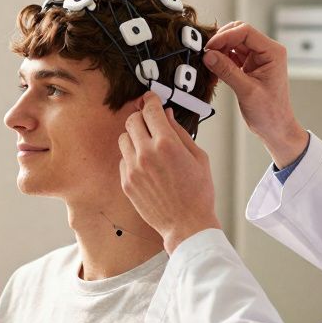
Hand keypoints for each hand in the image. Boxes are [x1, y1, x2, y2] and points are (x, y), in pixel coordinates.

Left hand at [119, 94, 221, 253]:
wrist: (186, 224)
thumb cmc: (198, 193)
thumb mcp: (198, 157)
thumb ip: (180, 132)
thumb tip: (167, 114)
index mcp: (166, 144)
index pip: (151, 110)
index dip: (151, 100)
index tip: (151, 98)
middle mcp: (146, 154)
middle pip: (132, 120)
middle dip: (141, 117)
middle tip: (151, 121)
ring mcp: (133, 169)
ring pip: (123, 139)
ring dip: (134, 136)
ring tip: (149, 145)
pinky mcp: (126, 182)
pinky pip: (123, 159)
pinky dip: (132, 157)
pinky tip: (147, 165)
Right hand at [204, 22, 307, 166]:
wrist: (276, 128)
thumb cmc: (271, 113)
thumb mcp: (247, 91)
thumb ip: (227, 71)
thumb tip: (209, 56)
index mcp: (272, 52)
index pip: (245, 32)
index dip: (225, 36)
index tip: (209, 47)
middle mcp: (266, 52)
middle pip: (238, 34)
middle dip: (220, 42)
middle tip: (207, 54)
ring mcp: (257, 59)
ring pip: (232, 44)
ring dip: (219, 52)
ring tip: (209, 64)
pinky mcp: (248, 67)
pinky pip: (230, 56)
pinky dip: (220, 61)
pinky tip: (214, 70)